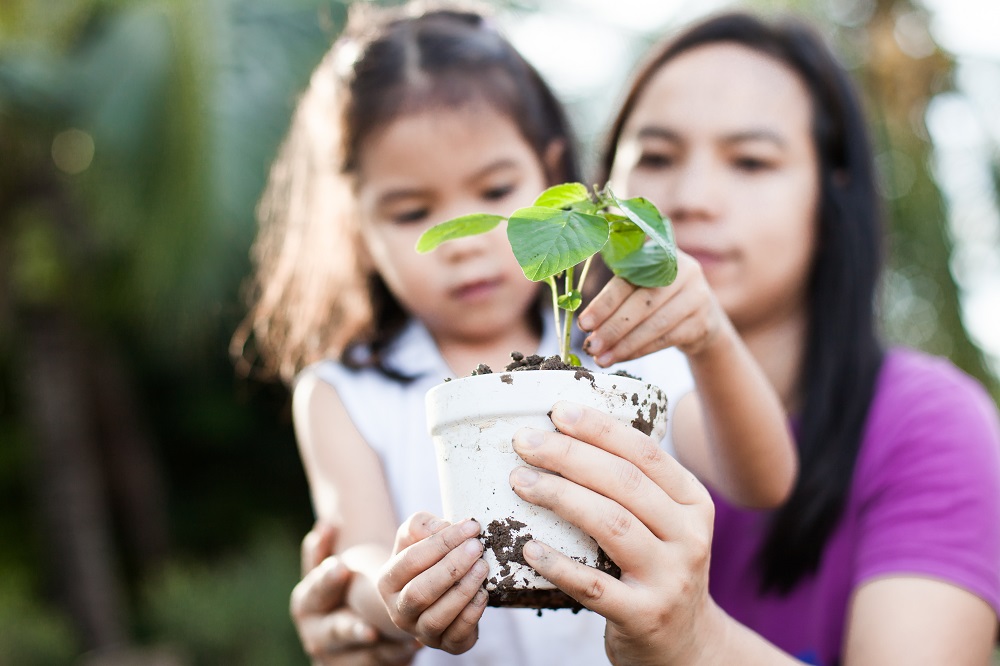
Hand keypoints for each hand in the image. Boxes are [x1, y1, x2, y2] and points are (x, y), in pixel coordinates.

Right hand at [292, 523, 420, 665]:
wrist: (353, 631)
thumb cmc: (340, 590)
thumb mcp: (329, 570)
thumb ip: (325, 548)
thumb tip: (328, 522)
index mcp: (308, 603)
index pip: (314, 592)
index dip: (327, 581)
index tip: (342, 567)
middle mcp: (317, 634)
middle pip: (333, 631)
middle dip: (350, 628)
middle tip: (369, 625)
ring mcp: (337, 658)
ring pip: (358, 653)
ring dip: (385, 648)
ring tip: (399, 639)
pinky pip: (378, 663)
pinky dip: (393, 655)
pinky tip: (410, 646)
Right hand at [378, 513, 489, 653]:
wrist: (433, 592)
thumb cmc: (426, 558)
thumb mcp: (416, 536)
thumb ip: (421, 525)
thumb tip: (441, 526)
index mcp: (387, 581)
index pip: (411, 560)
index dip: (441, 542)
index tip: (470, 527)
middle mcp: (399, 610)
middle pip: (420, 592)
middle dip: (451, 568)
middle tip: (477, 547)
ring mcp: (420, 632)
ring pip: (437, 617)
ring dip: (463, 590)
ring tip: (482, 567)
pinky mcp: (446, 644)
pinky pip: (456, 635)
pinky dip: (471, 614)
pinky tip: (484, 593)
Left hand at [508, 401, 725, 664]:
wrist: (687, 644)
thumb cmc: (658, 566)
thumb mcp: (665, 522)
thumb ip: (633, 485)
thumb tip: (565, 433)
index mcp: (693, 502)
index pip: (645, 453)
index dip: (600, 428)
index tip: (558, 411)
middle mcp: (690, 537)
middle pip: (624, 483)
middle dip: (569, 455)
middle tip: (525, 442)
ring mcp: (670, 578)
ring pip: (612, 525)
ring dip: (560, 497)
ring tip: (520, 482)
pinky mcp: (645, 616)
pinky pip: (594, 586)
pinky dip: (558, 564)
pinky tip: (528, 548)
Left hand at [578, 251, 724, 365]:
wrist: (701, 317)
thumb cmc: (657, 298)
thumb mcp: (642, 283)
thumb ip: (618, 290)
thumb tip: (583, 322)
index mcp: (660, 253)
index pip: (629, 279)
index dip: (604, 302)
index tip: (583, 323)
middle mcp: (684, 270)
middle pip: (643, 302)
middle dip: (613, 327)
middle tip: (591, 346)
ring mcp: (697, 296)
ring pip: (655, 324)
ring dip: (625, 344)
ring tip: (602, 358)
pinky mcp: (703, 322)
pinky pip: (667, 339)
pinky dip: (641, 350)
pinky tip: (622, 357)